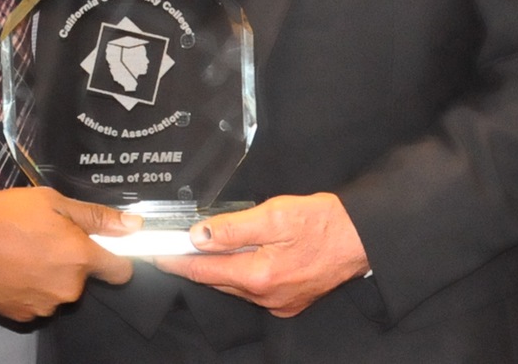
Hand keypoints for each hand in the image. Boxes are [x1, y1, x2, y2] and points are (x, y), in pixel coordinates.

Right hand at [0, 187, 138, 320]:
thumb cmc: (4, 215)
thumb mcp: (51, 201)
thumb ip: (95, 216)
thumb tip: (134, 225)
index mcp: (79, 257)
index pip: (120, 271)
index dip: (115, 258)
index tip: (103, 249)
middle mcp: (67, 288)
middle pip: (82, 279)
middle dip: (70, 262)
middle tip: (43, 238)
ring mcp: (44, 306)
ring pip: (57, 291)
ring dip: (47, 276)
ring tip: (20, 252)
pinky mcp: (21, 317)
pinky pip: (35, 302)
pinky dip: (27, 289)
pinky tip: (9, 269)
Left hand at [152, 192, 367, 316]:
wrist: (362, 237)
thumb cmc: (323, 222)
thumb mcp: (275, 214)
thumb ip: (233, 227)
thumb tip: (198, 234)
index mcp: (259, 275)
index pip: (203, 270)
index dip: (176, 260)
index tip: (155, 254)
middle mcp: (266, 296)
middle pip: (216, 279)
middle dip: (194, 263)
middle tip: (173, 245)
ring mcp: (279, 302)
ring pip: (234, 285)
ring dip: (218, 268)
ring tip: (203, 247)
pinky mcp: (290, 301)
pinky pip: (253, 289)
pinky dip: (239, 274)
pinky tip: (239, 257)